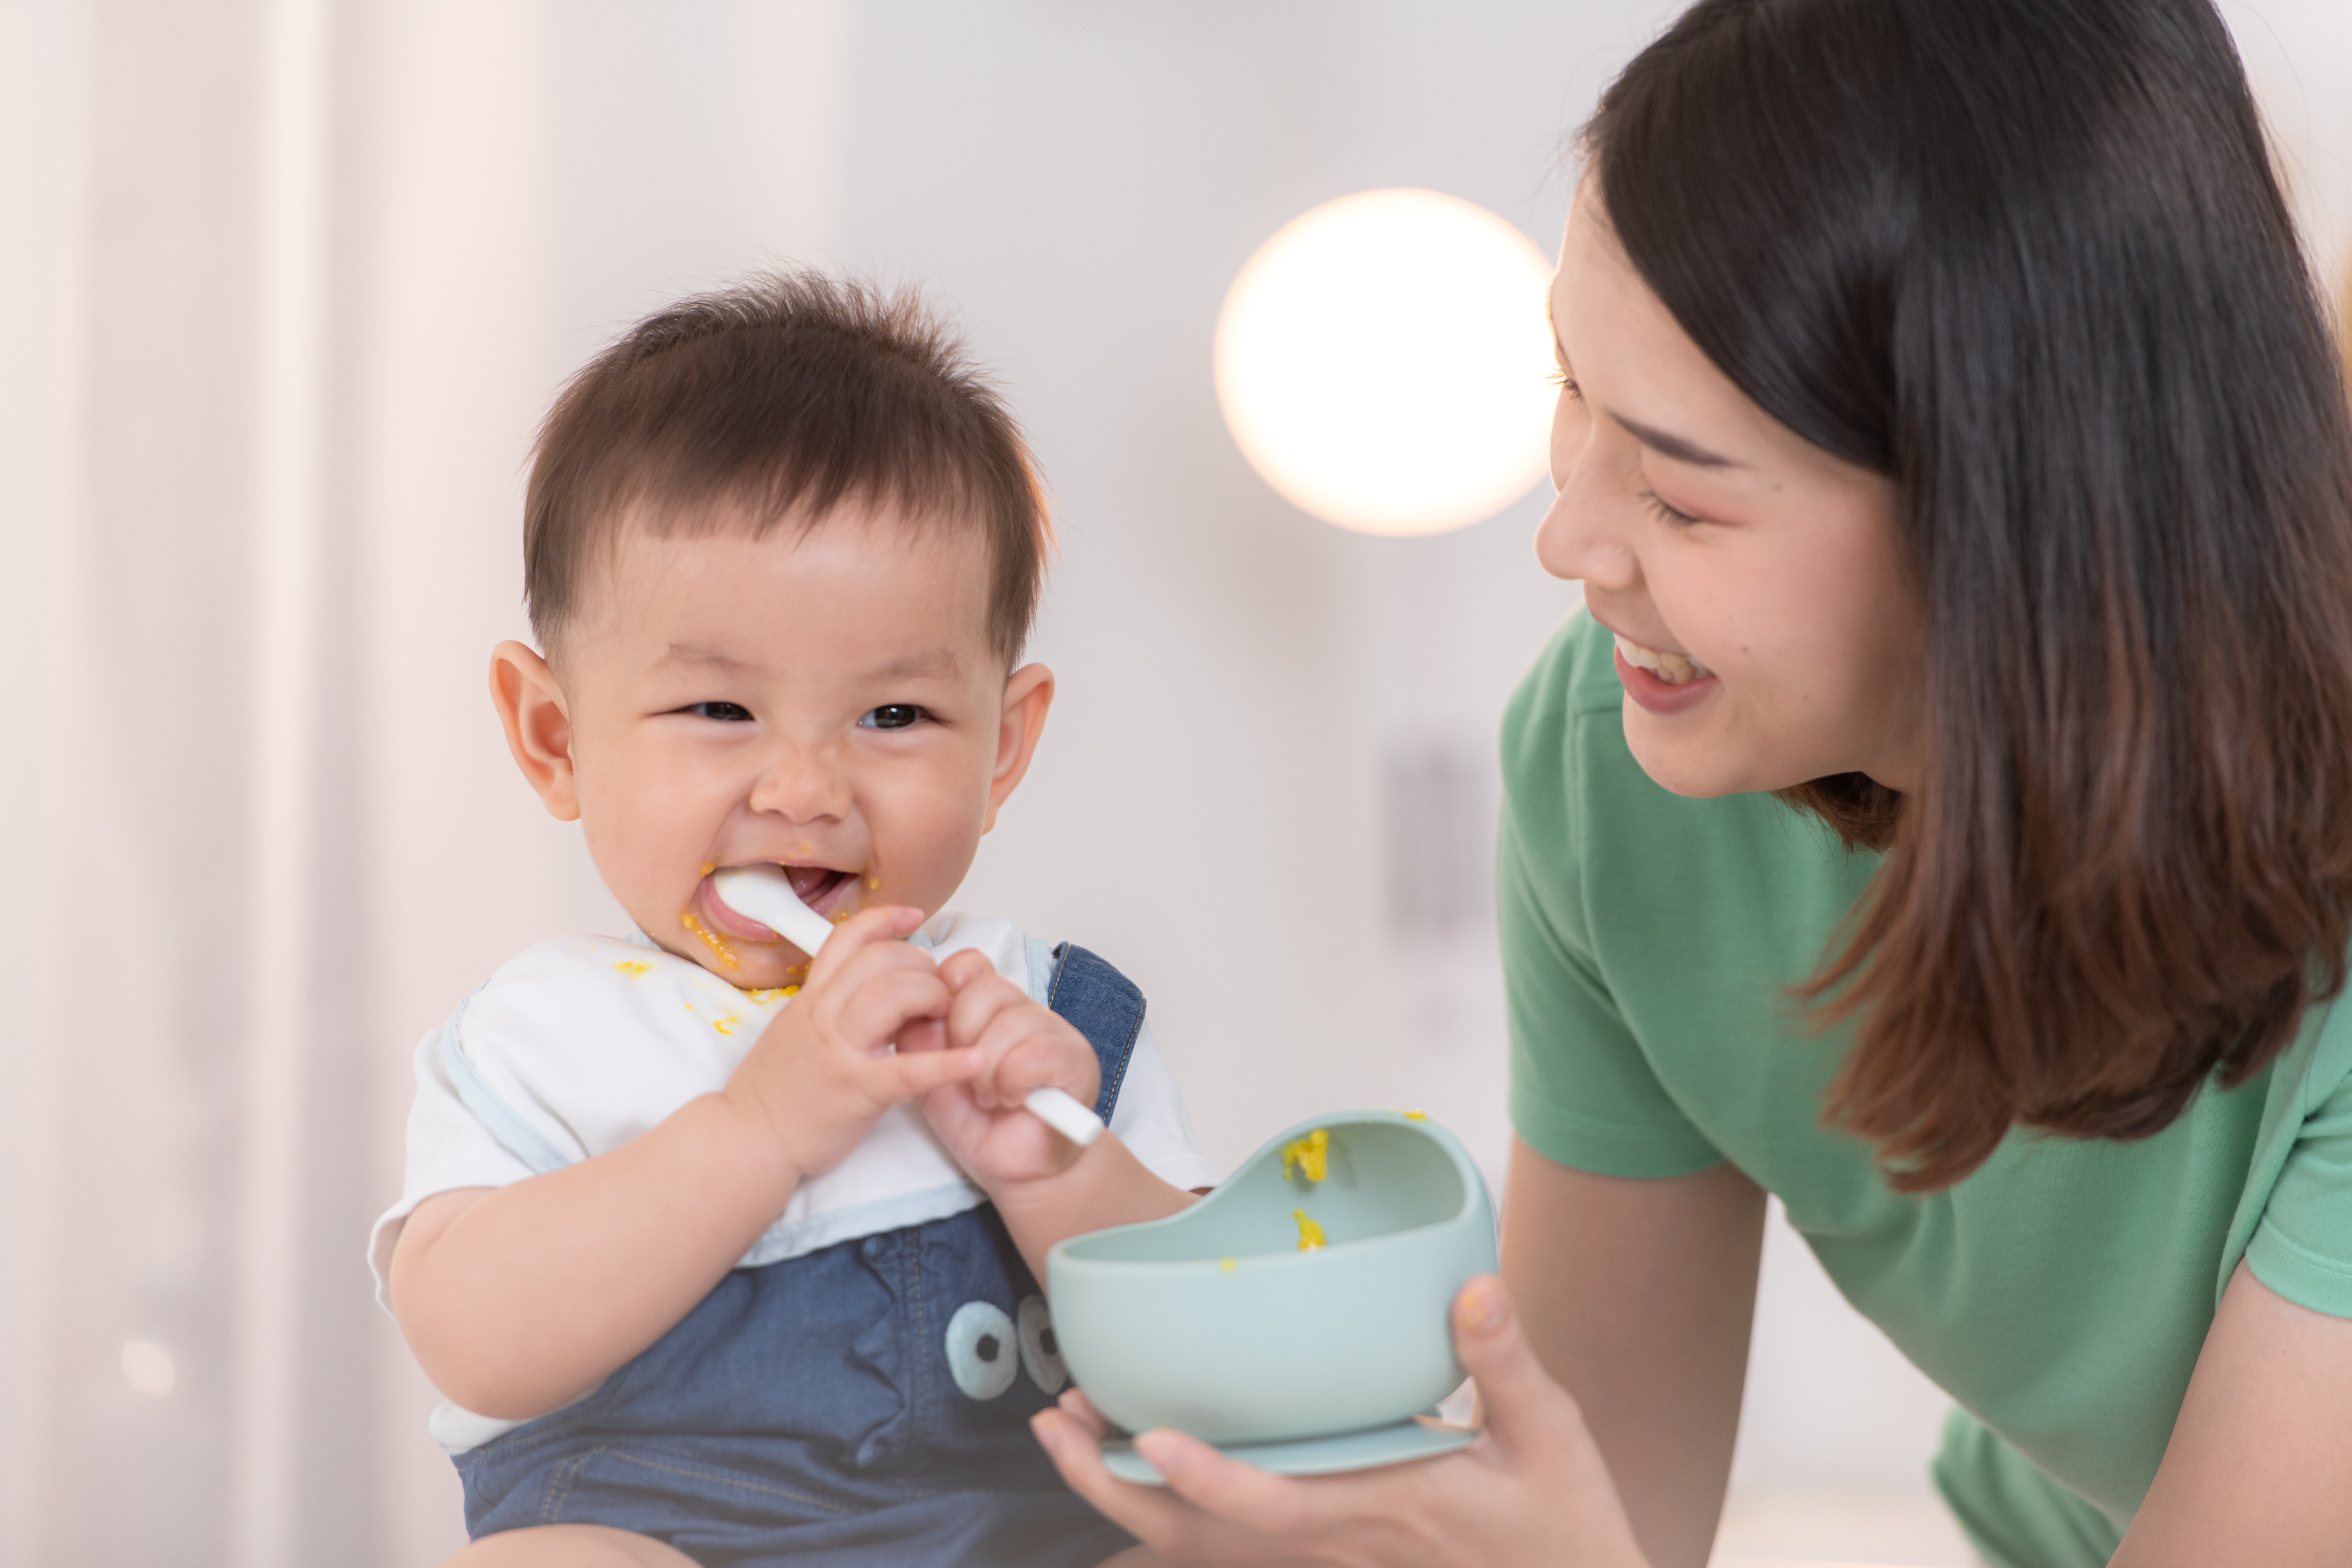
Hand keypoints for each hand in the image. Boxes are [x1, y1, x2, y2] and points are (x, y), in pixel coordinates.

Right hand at [720, 905, 982, 1183]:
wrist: (747, 1138)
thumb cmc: (775, 1089)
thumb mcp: (793, 1029)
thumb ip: (829, 1005)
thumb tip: (870, 986)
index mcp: (811, 998)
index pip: (848, 938)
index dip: (886, 920)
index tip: (916, 918)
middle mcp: (823, 1014)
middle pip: (882, 959)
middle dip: (922, 965)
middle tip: (939, 990)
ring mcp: (839, 1049)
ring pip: (893, 994)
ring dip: (934, 995)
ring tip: (950, 1015)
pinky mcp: (856, 1090)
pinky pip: (908, 1069)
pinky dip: (948, 1062)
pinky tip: (977, 1059)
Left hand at [912, 948, 1103, 1187]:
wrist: (1014, 1167)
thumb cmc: (976, 1121)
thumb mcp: (933, 1076)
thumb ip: (920, 1039)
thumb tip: (915, 1008)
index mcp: (988, 1006)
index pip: (967, 965)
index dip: (946, 994)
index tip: (943, 1038)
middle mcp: (1023, 1009)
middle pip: (986, 990)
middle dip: (965, 1039)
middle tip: (969, 1080)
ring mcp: (1054, 1030)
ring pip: (1012, 1021)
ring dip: (990, 1070)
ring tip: (991, 1097)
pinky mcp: (1076, 1060)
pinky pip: (1036, 1053)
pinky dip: (1015, 1082)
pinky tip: (1013, 1100)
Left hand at [1031, 1276, 1652, 1567]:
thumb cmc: (1566, 1522)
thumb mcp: (1551, 1436)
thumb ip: (1505, 1362)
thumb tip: (1470, 1289)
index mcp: (1384, 1503)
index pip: (1275, 1502)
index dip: (1208, 1475)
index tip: (1153, 1432)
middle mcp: (1339, 1537)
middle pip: (1202, 1536)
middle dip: (1118, 1487)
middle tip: (1060, 1423)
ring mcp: (1329, 1553)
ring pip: (1202, 1545)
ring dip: (1129, 1494)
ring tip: (1075, 1432)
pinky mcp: (1333, 1549)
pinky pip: (1230, 1541)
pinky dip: (1172, 1506)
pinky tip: (1143, 1462)